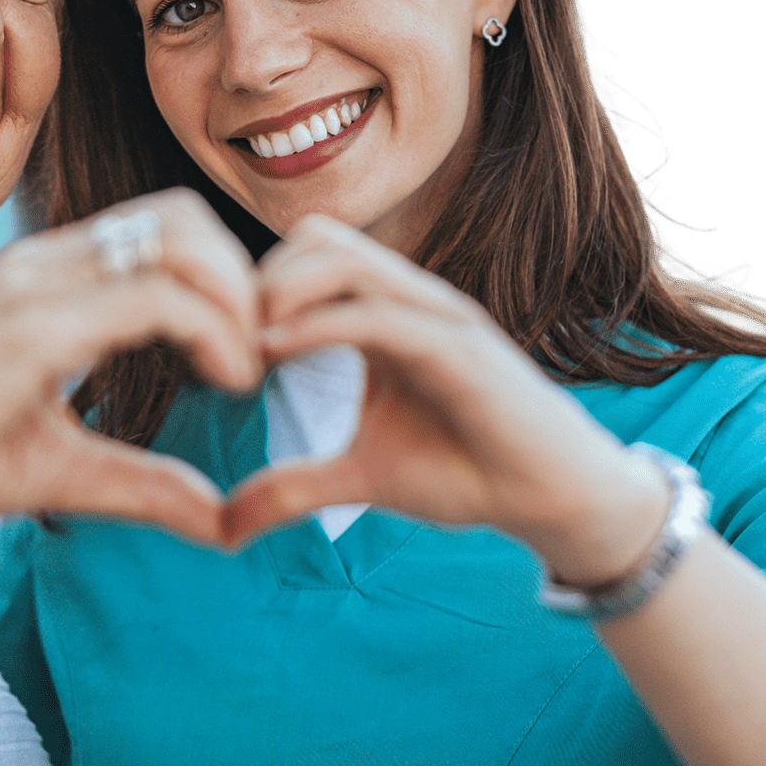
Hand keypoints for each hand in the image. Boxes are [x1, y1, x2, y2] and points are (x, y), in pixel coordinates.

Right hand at [0, 190, 262, 544]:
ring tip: (245, 369)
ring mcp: (39, 285)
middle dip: (240, 277)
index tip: (242, 360)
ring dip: (237, 299)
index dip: (221, 284)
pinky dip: (214, 331)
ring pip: (180, 239)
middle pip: (182, 216)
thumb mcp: (62, 468)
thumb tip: (221, 521)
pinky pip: (158, 296)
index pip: (161, 234)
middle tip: (256, 355)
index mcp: (45, 283)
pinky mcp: (37, 325)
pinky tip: (226, 383)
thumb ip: (143, 483)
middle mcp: (44, 264)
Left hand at [224, 215, 667, 578]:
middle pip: (317, 238)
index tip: (214, 344)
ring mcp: (436, 317)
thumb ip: (291, 489)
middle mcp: (408, 302)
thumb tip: (224, 527)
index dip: (251, 289)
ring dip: (278, 290)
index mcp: (382, 316)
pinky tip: (272, 354)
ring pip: (343, 258)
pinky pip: (377, 313)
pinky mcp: (459, 348)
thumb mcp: (358, 479)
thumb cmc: (464, 472)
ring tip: (243, 347)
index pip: (306, 256)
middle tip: (222, 341)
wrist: (551, 498)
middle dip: (256, 278)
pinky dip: (317, 325)